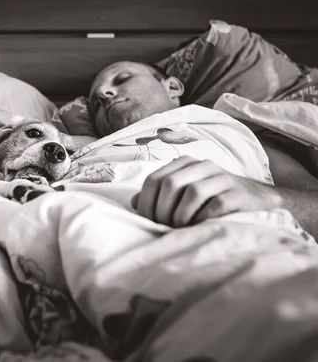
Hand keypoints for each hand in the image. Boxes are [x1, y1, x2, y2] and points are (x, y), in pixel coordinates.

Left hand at [131, 156, 283, 226]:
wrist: (258, 201)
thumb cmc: (212, 200)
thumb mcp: (183, 194)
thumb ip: (159, 196)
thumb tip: (133, 202)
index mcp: (185, 164)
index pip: (154, 179)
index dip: (146, 202)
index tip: (147, 221)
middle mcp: (203, 166)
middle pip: (170, 184)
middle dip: (162, 210)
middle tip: (164, 227)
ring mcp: (223, 178)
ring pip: (192, 192)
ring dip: (181, 215)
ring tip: (181, 228)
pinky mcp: (239, 193)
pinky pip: (216, 205)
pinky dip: (203, 218)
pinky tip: (200, 226)